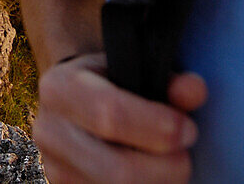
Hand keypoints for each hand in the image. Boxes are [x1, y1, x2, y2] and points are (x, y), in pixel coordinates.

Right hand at [33, 53, 206, 182]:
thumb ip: (169, 80)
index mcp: (60, 86)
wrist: (80, 106)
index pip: (109, 113)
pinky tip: (155, 177)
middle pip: (116, 170)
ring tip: (172, 167)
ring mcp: (53, 168)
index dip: (157, 127)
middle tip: (186, 156)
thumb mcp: (137, 70)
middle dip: (166, 169)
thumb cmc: (116, 84)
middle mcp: (48, 130)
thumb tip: (194, 90)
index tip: (188, 129)